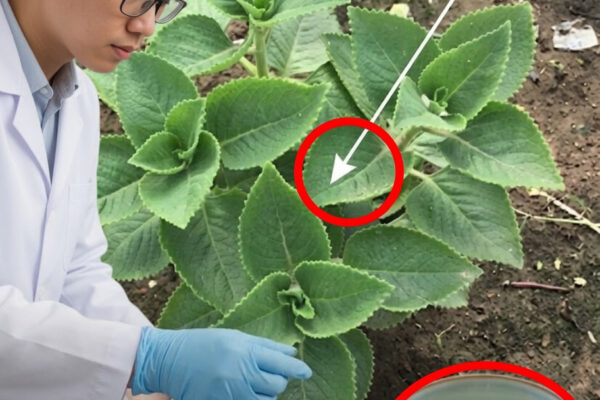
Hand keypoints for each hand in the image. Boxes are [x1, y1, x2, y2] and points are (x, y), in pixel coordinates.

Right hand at [131, 327, 311, 399]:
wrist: (168, 360)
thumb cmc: (202, 344)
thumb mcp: (234, 336)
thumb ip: (264, 345)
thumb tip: (291, 352)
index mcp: (245, 350)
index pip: (282, 363)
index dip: (297, 369)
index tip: (306, 372)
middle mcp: (241, 372)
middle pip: (276, 385)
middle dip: (277, 381)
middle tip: (269, 375)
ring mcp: (231, 392)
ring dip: (264, 393)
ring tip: (252, 382)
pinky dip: (251, 399)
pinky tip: (244, 392)